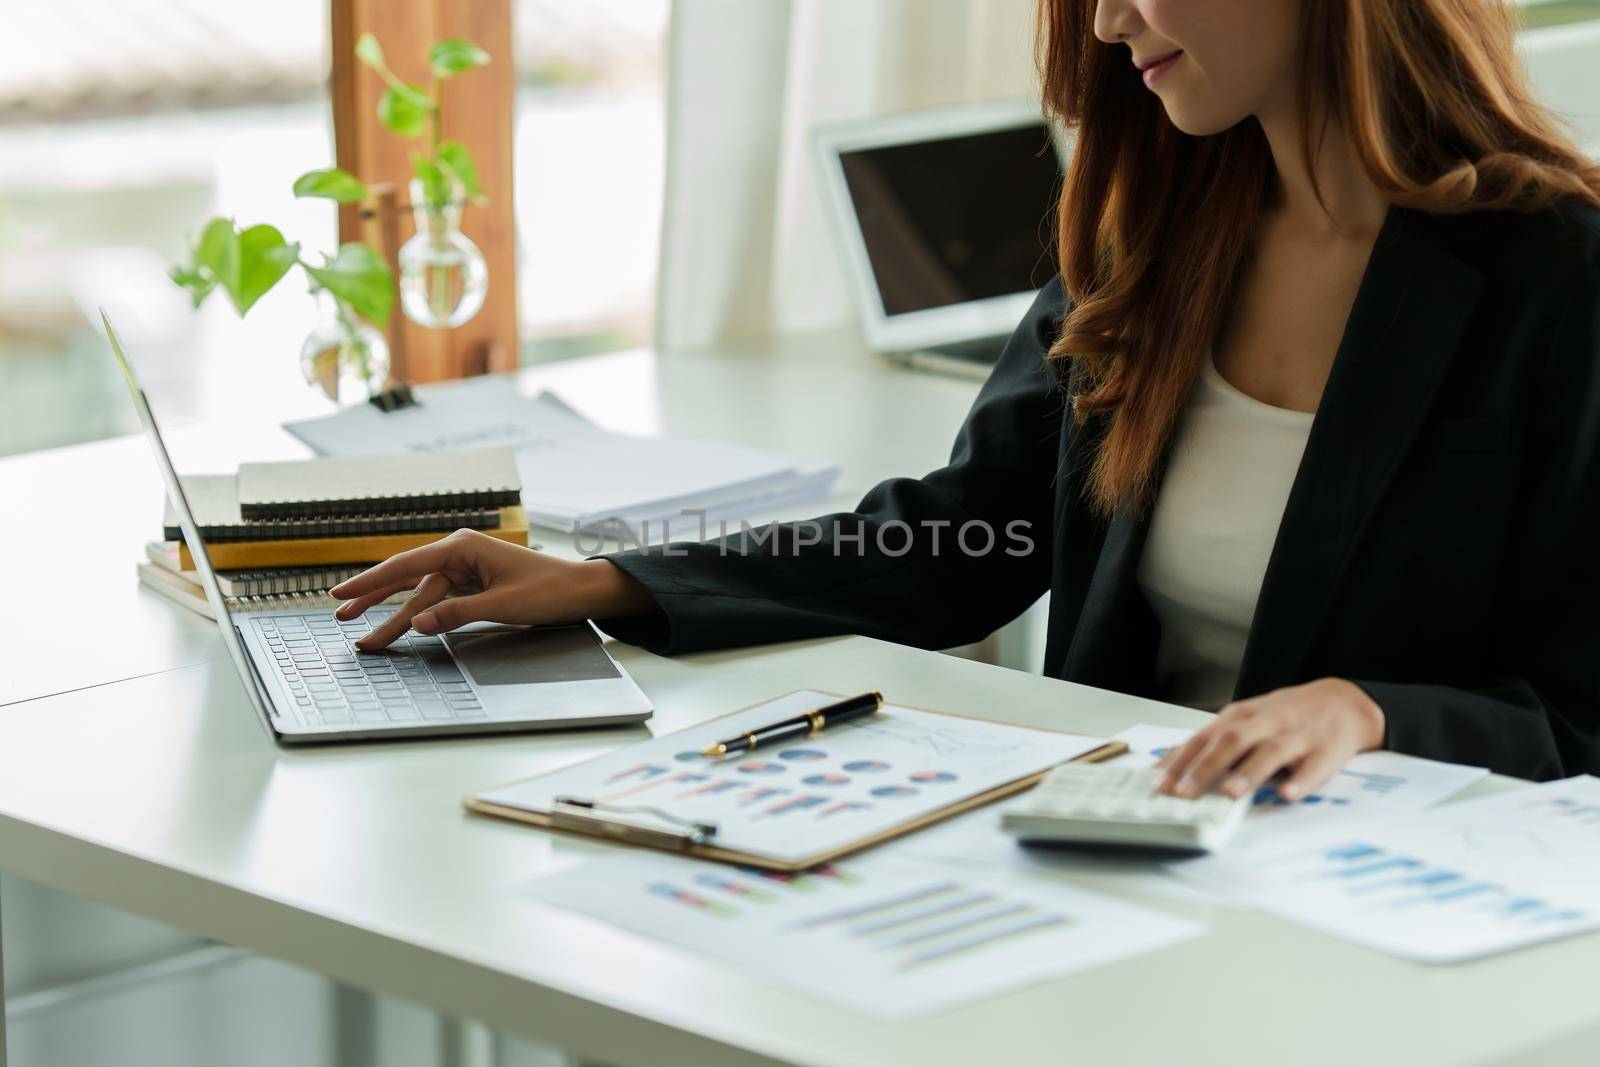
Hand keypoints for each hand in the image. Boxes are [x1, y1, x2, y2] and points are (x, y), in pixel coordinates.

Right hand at [329, 529, 655, 649]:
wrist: (580, 591)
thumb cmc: (549, 591)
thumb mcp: (503, 606)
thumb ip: (457, 614)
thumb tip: (418, 624)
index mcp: (463, 547)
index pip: (405, 565)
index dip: (369, 581)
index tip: (340, 593)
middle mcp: (459, 554)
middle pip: (406, 581)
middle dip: (372, 600)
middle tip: (340, 617)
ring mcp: (465, 570)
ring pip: (421, 597)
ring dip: (395, 618)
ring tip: (366, 640)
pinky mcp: (473, 586)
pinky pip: (438, 602)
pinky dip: (421, 617)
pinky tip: (402, 628)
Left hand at [1155, 678, 1385, 801]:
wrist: (1344, 701)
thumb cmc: (1284, 716)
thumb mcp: (1246, 720)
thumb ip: (1213, 741)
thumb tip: (1170, 766)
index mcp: (1241, 716)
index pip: (1204, 737)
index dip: (1181, 760)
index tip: (1160, 784)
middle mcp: (1266, 722)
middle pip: (1231, 741)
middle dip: (1205, 767)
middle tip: (1185, 793)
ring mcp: (1297, 735)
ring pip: (1270, 751)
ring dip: (1249, 772)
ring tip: (1230, 792)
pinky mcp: (1327, 750)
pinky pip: (1313, 767)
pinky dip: (1301, 781)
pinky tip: (1288, 794)